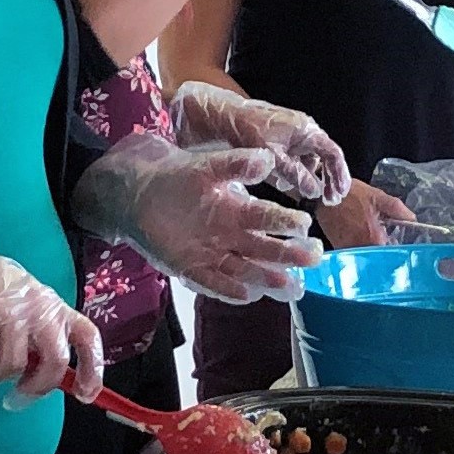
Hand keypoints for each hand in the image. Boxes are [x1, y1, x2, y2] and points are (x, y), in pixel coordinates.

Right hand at [0, 192, 101, 400]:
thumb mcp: (26, 307)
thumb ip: (38, 337)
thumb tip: (48, 378)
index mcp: (55, 307)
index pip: (86, 338)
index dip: (92, 369)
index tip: (87, 395)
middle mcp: (41, 308)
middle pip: (55, 361)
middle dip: (35, 388)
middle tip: (16, 399)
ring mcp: (14, 311)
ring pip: (13, 365)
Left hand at [73, 135, 321, 305]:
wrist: (140, 194)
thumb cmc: (178, 178)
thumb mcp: (208, 166)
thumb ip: (237, 164)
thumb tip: (267, 159)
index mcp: (238, 209)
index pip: (269, 218)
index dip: (287, 222)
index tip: (306, 225)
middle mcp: (231, 234)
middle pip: (264, 248)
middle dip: (289, 255)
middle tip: (313, 259)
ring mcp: (213, 253)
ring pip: (245, 268)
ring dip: (267, 277)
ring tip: (290, 285)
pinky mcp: (191, 267)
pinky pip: (213, 281)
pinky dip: (228, 288)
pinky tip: (247, 294)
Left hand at [167, 82, 352, 207]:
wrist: (221, 114)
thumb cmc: (246, 128)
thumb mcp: (273, 156)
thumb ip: (294, 174)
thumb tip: (313, 192)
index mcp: (306, 130)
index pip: (333, 153)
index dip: (339, 175)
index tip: (338, 194)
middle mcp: (302, 131)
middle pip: (323, 159)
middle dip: (327, 180)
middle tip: (328, 201)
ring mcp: (291, 136)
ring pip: (307, 161)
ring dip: (308, 179)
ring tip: (306, 197)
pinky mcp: (278, 142)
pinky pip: (292, 160)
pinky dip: (293, 174)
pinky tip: (285, 187)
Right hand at [316, 178, 406, 249]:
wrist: (322, 193)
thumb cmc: (351, 194)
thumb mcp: (378, 197)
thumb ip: (398, 210)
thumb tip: (412, 219)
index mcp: (375, 239)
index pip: (392, 253)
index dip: (396, 249)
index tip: (398, 244)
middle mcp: (361, 249)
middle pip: (378, 257)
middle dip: (383, 250)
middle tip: (384, 238)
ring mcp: (348, 250)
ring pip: (365, 256)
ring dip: (369, 250)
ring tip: (369, 236)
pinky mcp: (338, 248)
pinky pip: (352, 253)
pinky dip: (357, 247)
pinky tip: (357, 236)